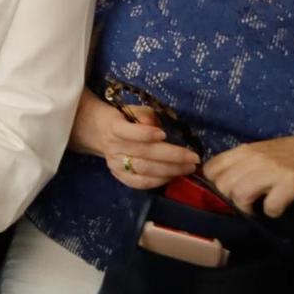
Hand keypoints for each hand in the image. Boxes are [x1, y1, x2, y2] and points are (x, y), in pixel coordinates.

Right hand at [72, 94, 197, 190]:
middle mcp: (113, 147)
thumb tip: (155, 125)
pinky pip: (139, 183)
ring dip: (169, 170)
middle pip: (143, 154)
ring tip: (188, 168)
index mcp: (114, 126)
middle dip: (171, 156)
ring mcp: (115, 164)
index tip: (163, 134)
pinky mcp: (119, 176)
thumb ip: (146, 115)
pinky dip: (158, 182)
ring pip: (144, 171)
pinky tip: (173, 177)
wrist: (100, 132)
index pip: (127, 132)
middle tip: (193, 158)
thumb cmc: (124, 118)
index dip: (145, 134)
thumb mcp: (133, 110)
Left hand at [204, 136, 293, 217]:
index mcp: (244, 150)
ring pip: (240, 195)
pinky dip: (273, 212)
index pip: (211, 169)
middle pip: (222, 185)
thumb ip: (241, 164)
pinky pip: (270, 206)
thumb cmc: (292, 155)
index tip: (228, 192)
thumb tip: (219, 183)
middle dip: (231, 199)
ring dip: (248, 209)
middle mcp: (254, 157)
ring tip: (260, 207)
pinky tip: (279, 207)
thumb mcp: (260, 153)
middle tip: (246, 203)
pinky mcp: (291, 183)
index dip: (215, 185)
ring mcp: (272, 169)